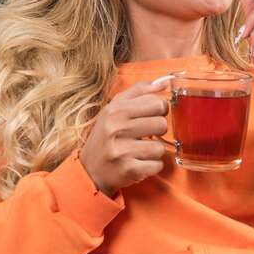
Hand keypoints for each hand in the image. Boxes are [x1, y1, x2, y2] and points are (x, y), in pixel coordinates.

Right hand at [79, 80, 167, 195]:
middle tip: (145, 134)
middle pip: (161, 124)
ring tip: (140, 150)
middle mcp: (117, 128)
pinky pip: (157, 165)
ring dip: (153, 151)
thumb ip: (139, 91)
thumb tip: (164, 83)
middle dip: (157, 131)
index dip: (159, 110)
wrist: (89, 169)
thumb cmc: (106, 135)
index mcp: (115, 110)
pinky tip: (138, 162)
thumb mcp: (115, 108)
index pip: (156, 103)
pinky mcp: (128, 170)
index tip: (151, 116)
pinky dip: (151, 166)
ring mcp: (122, 150)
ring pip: (160, 147)